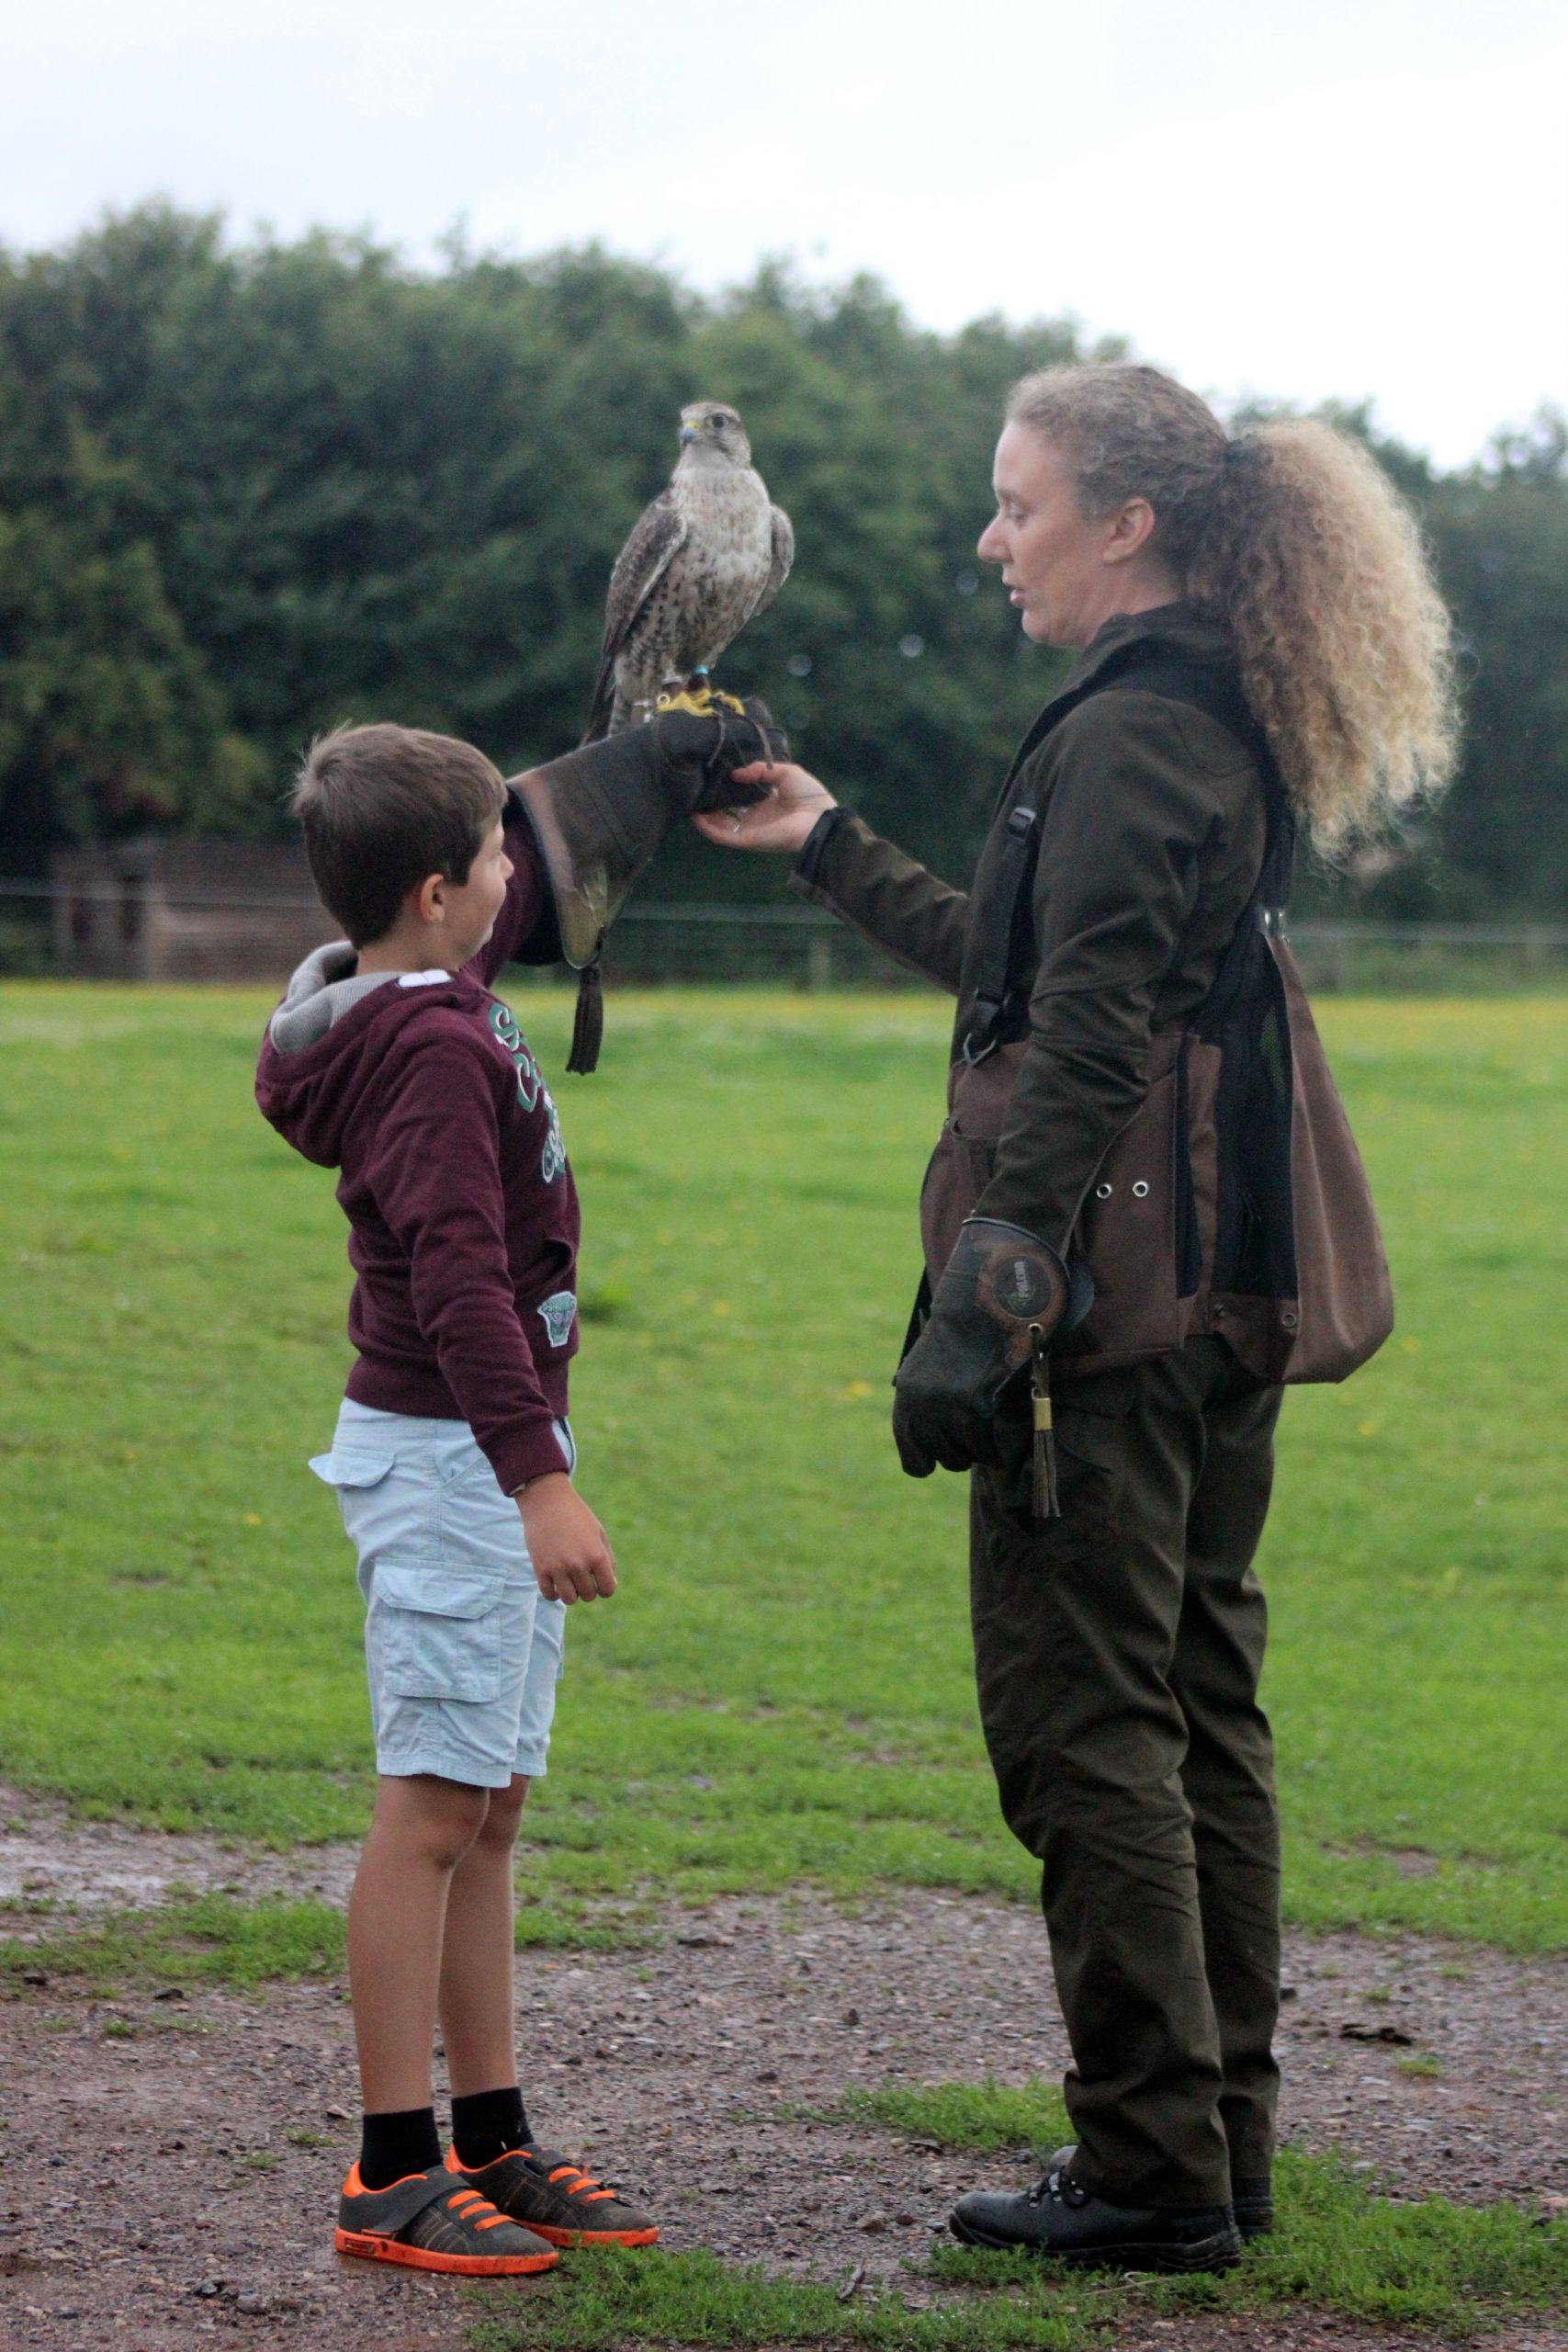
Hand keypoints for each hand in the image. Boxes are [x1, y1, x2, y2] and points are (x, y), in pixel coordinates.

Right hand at [517, 1474, 616, 1603]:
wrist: (547, 1501)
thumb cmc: (576, 1516)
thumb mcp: (599, 1534)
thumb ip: (608, 1560)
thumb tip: (609, 1585)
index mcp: (597, 1556)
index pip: (608, 1589)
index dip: (606, 1588)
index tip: (599, 1581)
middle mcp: (578, 1565)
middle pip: (589, 1595)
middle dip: (588, 1589)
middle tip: (582, 1576)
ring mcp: (558, 1568)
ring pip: (569, 1599)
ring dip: (572, 1593)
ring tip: (569, 1581)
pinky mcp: (540, 1568)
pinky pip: (549, 1594)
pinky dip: (554, 1593)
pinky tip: (556, 1583)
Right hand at [690, 761, 836, 855]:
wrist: (822, 818)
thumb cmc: (810, 795)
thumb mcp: (785, 772)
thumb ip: (760, 769)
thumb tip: (735, 773)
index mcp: (765, 802)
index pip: (738, 796)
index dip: (724, 786)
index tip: (710, 774)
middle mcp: (755, 817)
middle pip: (725, 810)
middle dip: (710, 800)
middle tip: (695, 786)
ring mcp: (750, 829)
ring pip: (719, 824)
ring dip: (704, 814)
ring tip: (689, 800)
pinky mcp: (748, 839)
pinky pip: (723, 835)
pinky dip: (708, 827)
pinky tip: (695, 815)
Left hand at [892, 1219, 1080, 1477]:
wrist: (984, 1295)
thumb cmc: (968, 1326)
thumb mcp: (937, 1362)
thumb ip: (934, 1396)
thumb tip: (942, 1436)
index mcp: (906, 1391)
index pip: (908, 1447)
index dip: (923, 1458)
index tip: (936, 1460)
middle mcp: (920, 1403)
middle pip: (938, 1455)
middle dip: (956, 1454)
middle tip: (972, 1443)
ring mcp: (945, 1405)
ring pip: (960, 1456)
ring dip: (975, 1453)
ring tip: (985, 1441)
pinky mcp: (974, 1404)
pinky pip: (983, 1446)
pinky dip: (992, 1451)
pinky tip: (998, 1449)